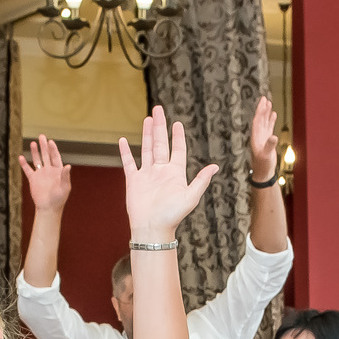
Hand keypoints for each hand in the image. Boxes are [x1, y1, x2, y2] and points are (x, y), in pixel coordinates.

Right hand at [20, 139, 72, 212]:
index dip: (53, 149)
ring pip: (37, 160)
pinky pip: (28, 170)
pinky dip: (24, 164)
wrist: (48, 208)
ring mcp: (41, 174)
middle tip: (41, 136)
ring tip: (33, 143)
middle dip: (44, 146)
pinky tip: (21, 157)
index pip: (55, 157)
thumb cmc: (59, 199)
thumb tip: (68, 166)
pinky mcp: (33, 180)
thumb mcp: (65, 187)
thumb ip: (65, 176)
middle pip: (46, 155)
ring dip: (35, 152)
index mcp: (57, 171)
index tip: (50, 141)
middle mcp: (49, 171)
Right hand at [118, 106, 218, 241]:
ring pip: (147, 149)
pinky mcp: (134, 180)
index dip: (177, 136)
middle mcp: (161, 171)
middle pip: (160, 144)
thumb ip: (201, 180)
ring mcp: (147, 175)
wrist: (152, 228)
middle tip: (158, 109)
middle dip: (159, 126)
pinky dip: (125, 152)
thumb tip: (215, 167)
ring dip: (146, 134)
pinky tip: (123, 140)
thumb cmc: (172, 215)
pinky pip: (129, 163)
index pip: (177, 149)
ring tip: (147, 119)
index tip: (177, 123)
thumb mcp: (191, 196)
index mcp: (175, 173)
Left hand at [249, 94, 278, 177]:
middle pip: (259, 119)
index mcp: (255, 137)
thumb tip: (274, 136)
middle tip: (264, 98)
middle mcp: (258, 135)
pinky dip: (271, 120)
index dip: (260, 112)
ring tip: (268, 102)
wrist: (263, 173)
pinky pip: (269, 127)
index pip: (257, 121)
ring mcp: (262, 137)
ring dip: (266, 112)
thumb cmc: (263, 165)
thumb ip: (270, 146)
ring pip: (264, 122)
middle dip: (262, 109)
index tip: (263, 103)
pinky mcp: (267, 140)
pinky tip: (273, 114)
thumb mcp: (266, 156)